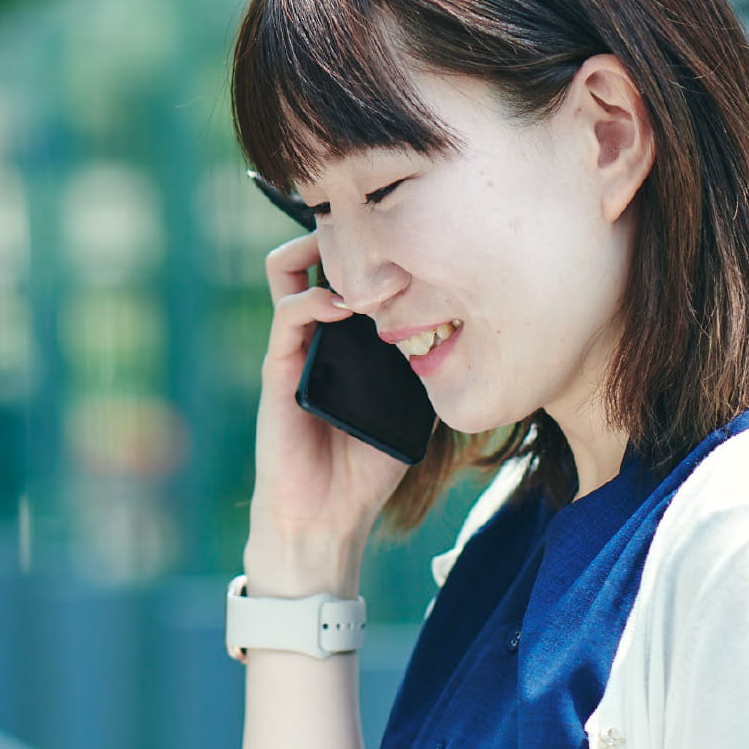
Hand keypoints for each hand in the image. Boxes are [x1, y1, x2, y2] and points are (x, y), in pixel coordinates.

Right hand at [247, 232, 409, 592]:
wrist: (325, 516)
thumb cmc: (366, 468)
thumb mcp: (412, 410)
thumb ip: (425, 370)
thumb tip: (469, 335)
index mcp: (345, 338)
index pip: (350, 272)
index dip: (375, 248)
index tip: (414, 239)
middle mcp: (317, 333)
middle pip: (314, 255)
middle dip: (343, 232)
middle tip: (381, 234)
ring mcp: (293, 347)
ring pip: (287, 270)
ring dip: (320, 252)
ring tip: (359, 262)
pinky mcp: (278, 368)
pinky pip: (288, 314)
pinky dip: (314, 299)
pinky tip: (343, 306)